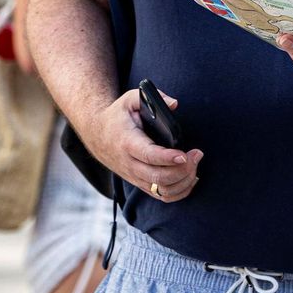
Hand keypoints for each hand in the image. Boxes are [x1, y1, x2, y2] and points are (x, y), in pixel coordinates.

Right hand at [93, 88, 202, 202]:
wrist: (96, 134)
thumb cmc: (118, 116)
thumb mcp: (130, 100)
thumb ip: (152, 97)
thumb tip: (174, 104)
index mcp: (127, 142)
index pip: (148, 156)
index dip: (168, 158)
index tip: (184, 154)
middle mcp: (130, 164)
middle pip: (158, 177)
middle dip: (183, 170)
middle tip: (196, 154)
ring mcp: (134, 177)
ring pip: (162, 191)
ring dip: (184, 181)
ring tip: (195, 163)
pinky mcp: (140, 183)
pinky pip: (162, 196)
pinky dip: (179, 191)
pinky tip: (190, 177)